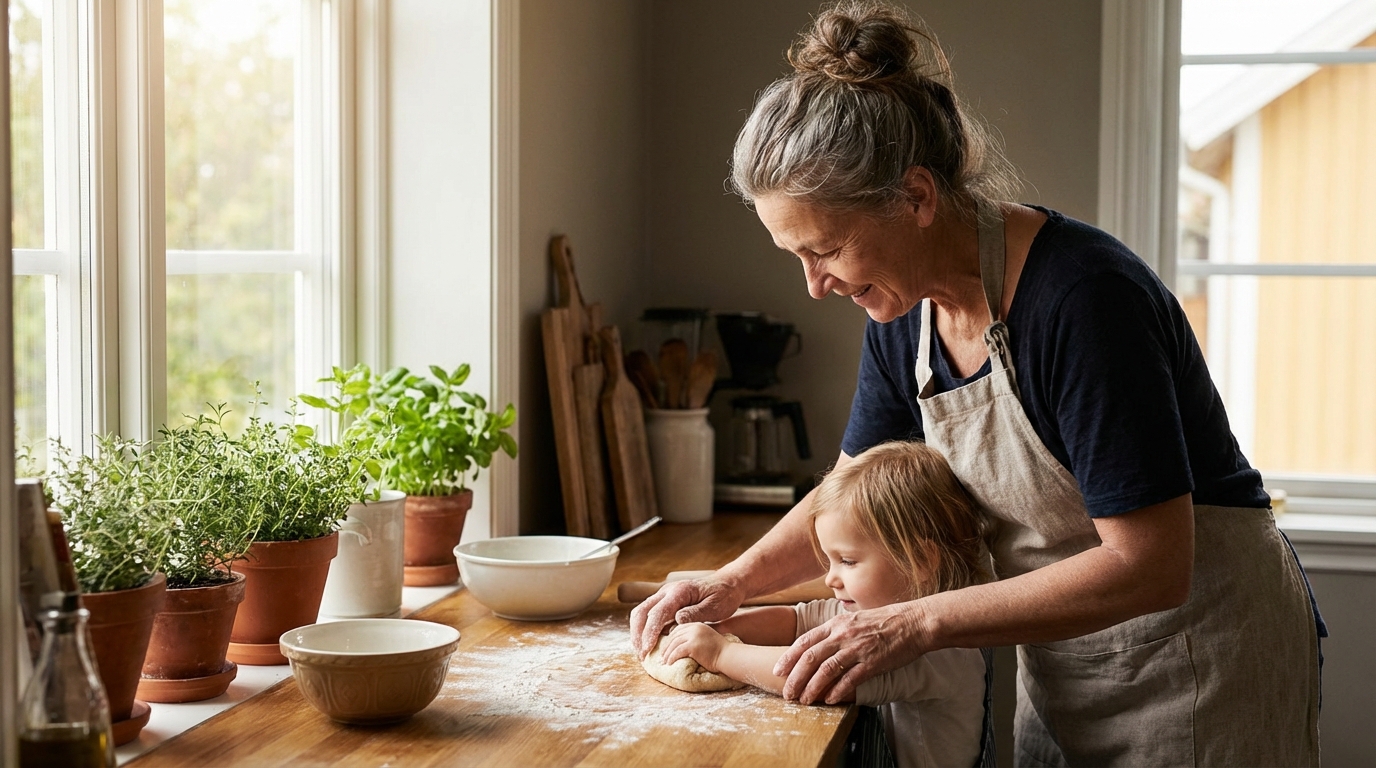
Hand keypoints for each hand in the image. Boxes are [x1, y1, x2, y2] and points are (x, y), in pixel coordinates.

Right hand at [630, 577, 745, 657]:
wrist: (727, 584)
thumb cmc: (724, 595)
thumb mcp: (714, 606)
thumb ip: (695, 613)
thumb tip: (676, 621)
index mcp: (679, 591)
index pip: (657, 612)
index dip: (650, 632)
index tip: (647, 649)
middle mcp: (667, 591)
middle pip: (642, 611)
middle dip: (638, 634)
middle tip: (641, 654)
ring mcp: (664, 596)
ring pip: (642, 612)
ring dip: (638, 632)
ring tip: (641, 652)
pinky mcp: (665, 602)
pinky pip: (649, 614)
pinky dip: (644, 629)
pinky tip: (647, 643)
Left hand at [661, 623, 726, 671]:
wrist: (728, 656)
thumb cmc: (718, 651)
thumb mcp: (705, 638)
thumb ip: (694, 637)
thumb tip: (680, 644)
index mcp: (697, 624)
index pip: (678, 629)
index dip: (670, 638)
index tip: (666, 647)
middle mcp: (695, 627)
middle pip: (674, 635)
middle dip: (666, 646)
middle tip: (662, 656)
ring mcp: (694, 635)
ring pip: (674, 644)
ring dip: (667, 654)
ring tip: (665, 662)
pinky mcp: (693, 645)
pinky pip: (677, 651)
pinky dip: (672, 658)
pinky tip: (670, 664)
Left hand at [774, 602, 927, 704]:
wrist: (914, 622)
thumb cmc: (885, 621)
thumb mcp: (855, 620)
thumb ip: (837, 632)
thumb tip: (820, 646)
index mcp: (837, 624)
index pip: (805, 641)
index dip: (788, 657)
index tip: (777, 671)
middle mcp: (843, 635)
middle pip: (811, 657)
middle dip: (795, 678)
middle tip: (787, 693)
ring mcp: (858, 648)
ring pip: (826, 670)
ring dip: (812, 687)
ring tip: (804, 700)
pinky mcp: (873, 662)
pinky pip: (850, 679)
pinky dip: (837, 691)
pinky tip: (829, 700)